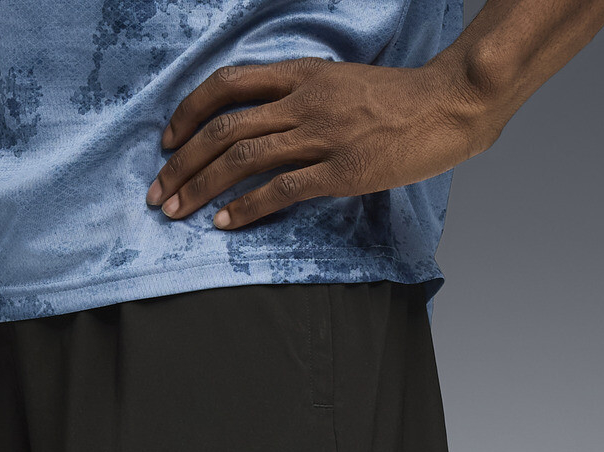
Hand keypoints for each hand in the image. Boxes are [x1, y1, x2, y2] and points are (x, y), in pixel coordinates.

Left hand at [146, 58, 488, 230]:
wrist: (445, 105)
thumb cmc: (395, 100)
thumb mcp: (339, 83)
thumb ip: (300, 98)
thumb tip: (264, 122)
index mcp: (301, 74)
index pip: (227, 84)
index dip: (189, 112)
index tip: (168, 140)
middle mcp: (303, 101)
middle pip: (224, 128)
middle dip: (182, 162)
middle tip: (158, 191)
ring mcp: (321, 136)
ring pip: (243, 158)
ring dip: (202, 188)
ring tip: (177, 212)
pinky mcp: (340, 171)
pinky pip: (281, 190)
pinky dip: (247, 208)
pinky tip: (224, 225)